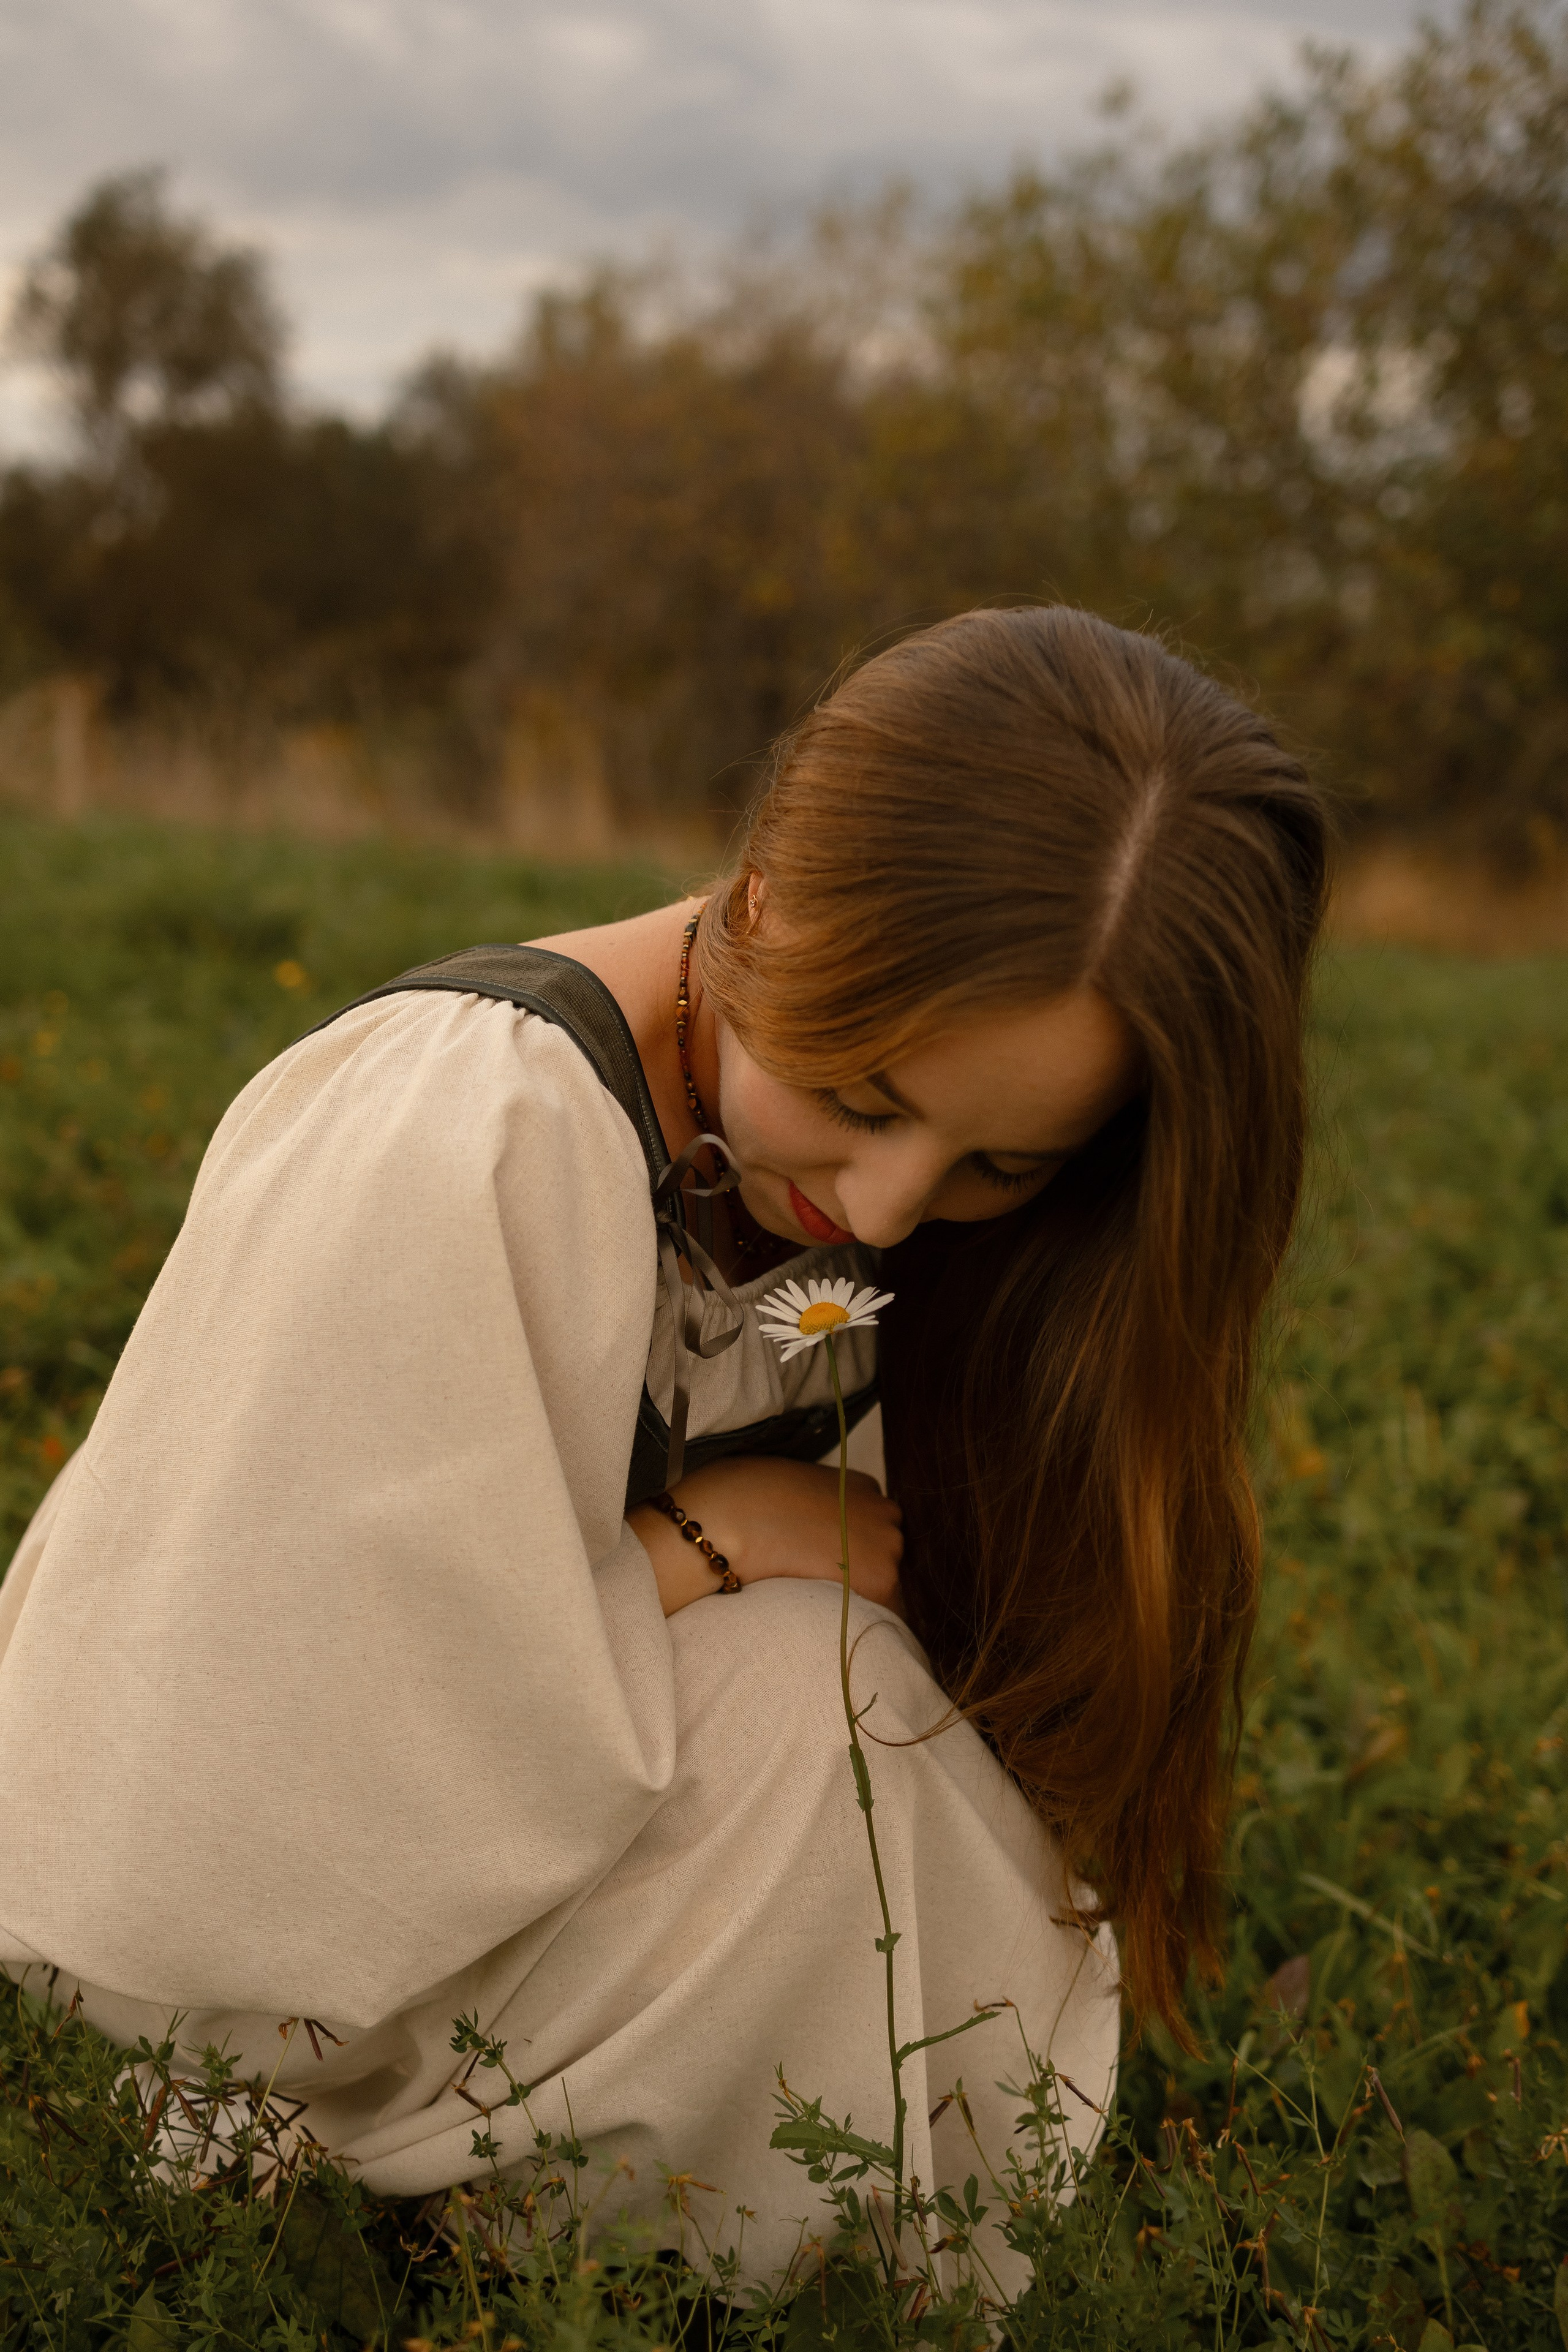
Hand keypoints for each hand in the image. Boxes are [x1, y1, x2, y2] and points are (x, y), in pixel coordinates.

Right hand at [628, 1456, 902, 1618]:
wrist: (735, 1518)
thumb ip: (813, 1503)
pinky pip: (886, 1613)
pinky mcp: (882, 1580)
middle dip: (861, 1569)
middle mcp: (885, 1512)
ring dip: (863, 1596)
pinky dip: (864, 1621)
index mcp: (861, 1485)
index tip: (829, 1561)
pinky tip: (833, 1623)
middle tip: (824, 1585)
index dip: (852, 1547)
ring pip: (887, 1582)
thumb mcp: (788, 1483)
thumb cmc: (743, 1495)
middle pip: (887, 1552)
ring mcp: (888, 1544)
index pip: (873, 1524)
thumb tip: (805, 1524)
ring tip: (824, 1607)